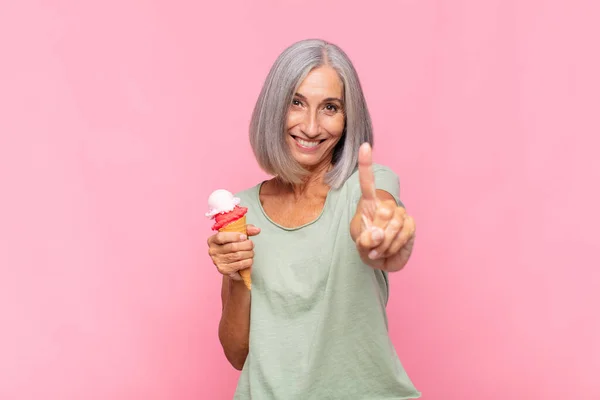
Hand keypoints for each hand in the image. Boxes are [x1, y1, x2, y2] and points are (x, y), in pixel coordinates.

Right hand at [207, 225, 259, 279]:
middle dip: (246, 245)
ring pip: (237, 255)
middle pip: (232, 247)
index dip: (234, 236)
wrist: (233, 266)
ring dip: (248, 253)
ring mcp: (217, 261)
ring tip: (251, 252)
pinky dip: (248, 261)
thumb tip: (257, 230)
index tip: (244, 237)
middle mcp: (212, 251)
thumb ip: (247, 230)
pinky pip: (239, 264)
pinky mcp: (224, 270)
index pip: (221, 237)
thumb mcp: (239, 235)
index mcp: (212, 240)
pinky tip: (249, 260)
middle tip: (251, 245)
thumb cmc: (234, 247)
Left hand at [353, 143, 415, 270]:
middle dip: (377, 233)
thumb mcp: (360, 245)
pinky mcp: (410, 224)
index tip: (364, 146)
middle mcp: (385, 205)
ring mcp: (399, 214)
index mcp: (368, 204)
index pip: (367, 182)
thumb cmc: (368, 248)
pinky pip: (405, 233)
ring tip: (380, 250)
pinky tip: (391, 249)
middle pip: (383, 211)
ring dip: (385, 243)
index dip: (366, 164)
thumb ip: (365, 240)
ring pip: (394, 224)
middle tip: (372, 246)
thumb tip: (378, 233)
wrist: (383, 262)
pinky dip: (396, 245)